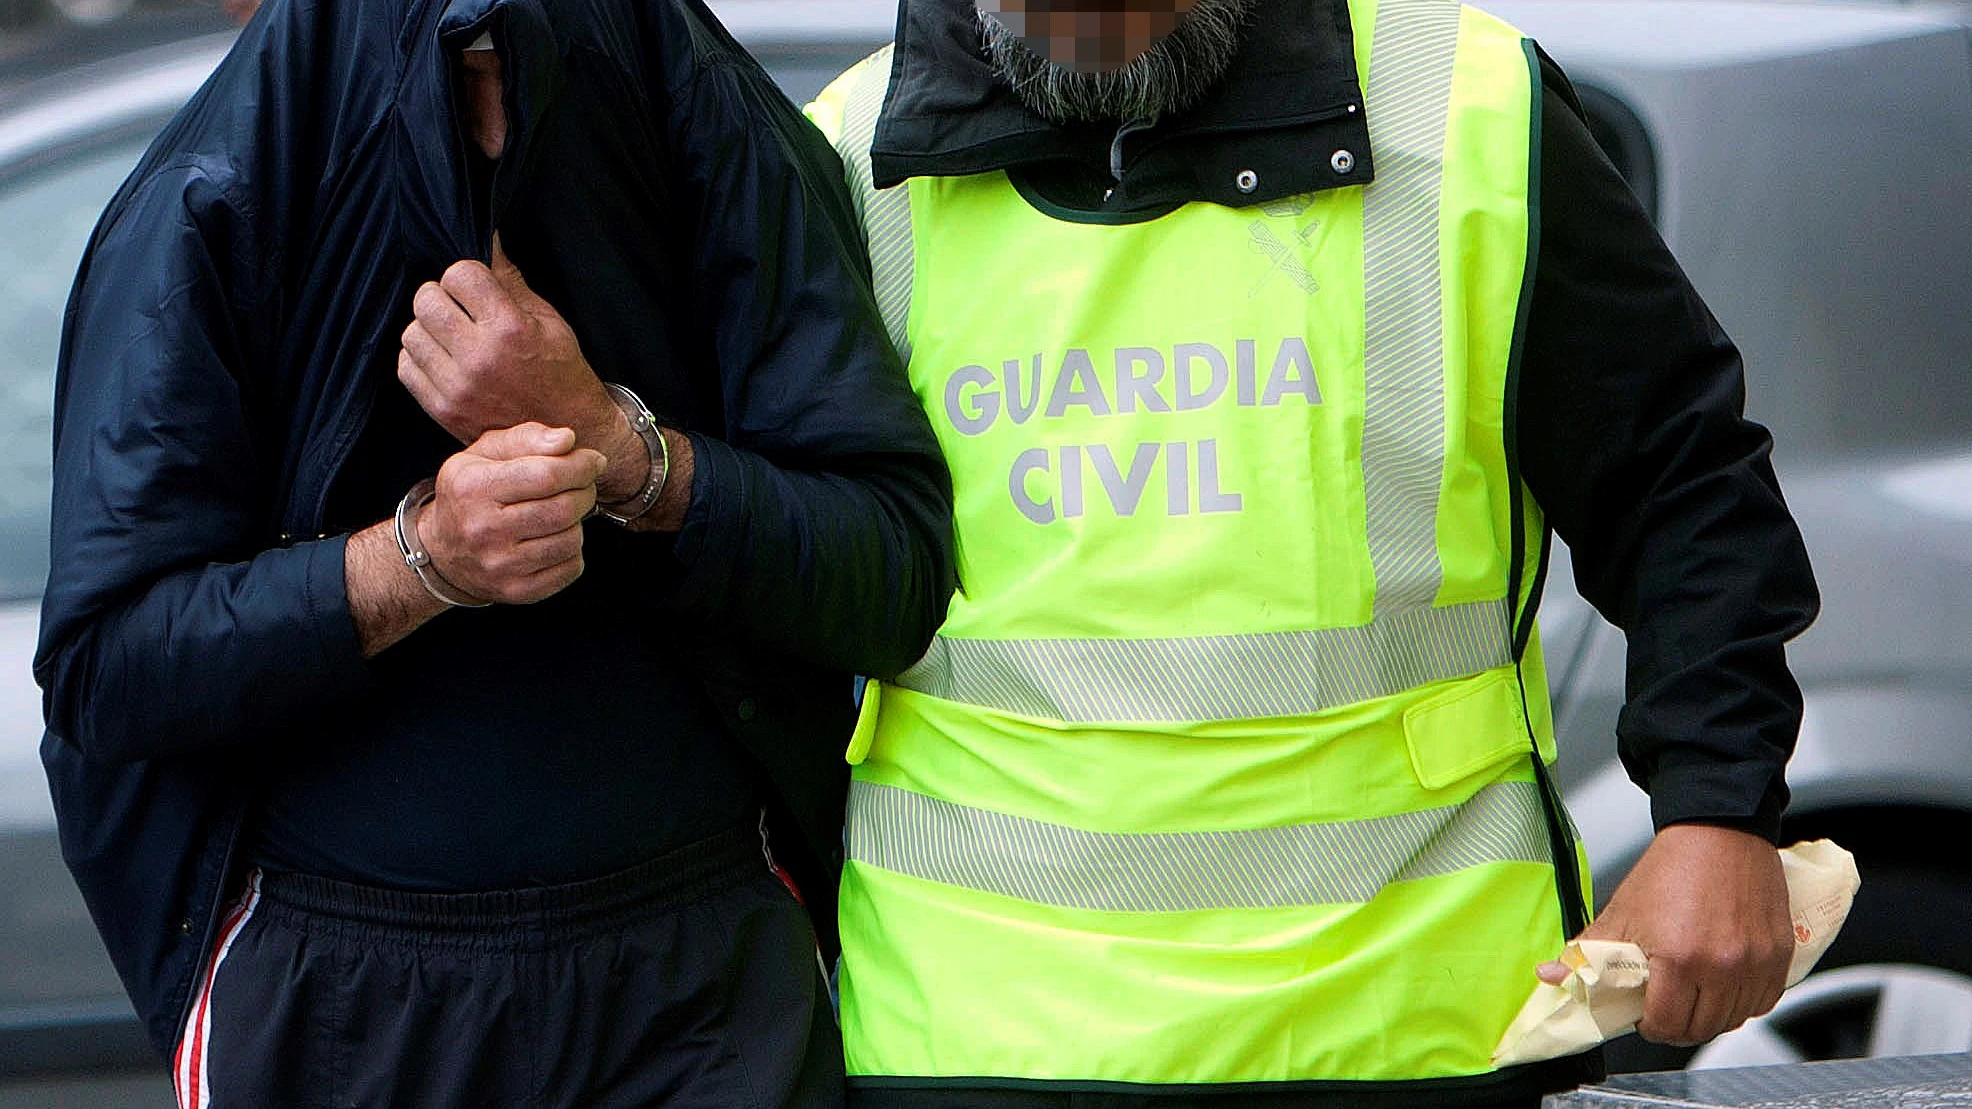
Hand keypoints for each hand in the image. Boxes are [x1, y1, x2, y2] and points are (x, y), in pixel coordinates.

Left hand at [398, 234, 620, 455]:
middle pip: (426, 300)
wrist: (567, 429)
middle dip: (441, 296)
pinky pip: (406, 367)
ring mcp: (458, 386)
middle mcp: (480, 358)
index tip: (476, 286)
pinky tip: (442, 359)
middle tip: (458, 308)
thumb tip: (487, 240)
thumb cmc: (560, 371)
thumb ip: (509, 281)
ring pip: (411, 333)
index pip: (459, 274)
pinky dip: (420, 358)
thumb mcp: (548, 320)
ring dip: (428, 329)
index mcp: (510, 329)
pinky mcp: (444, 409)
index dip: (466, 275)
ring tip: (451, 336)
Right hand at [417, 423, 605, 604]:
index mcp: (474, 487)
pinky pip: (571, 568)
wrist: (442, 552)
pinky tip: (554, 538)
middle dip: (585, 491)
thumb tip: (567, 439)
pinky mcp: (517, 591)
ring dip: (578, 521)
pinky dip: (572, 550)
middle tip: (583, 485)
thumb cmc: (472, 492)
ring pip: (571, 539)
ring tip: (563, 511)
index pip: (547, 475)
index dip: (581, 465)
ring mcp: (500, 566)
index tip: (593, 460)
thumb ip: (527, 438)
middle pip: (563, 509)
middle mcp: (483, 530)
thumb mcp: (485, 453)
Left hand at [1539, 823, 1791, 1045]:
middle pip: (1700, 1029)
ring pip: (1733, 1020)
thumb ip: (1587, 952)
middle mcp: (1723, 966)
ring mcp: (1755, 963)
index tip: (1643, 1015)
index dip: (1649, 1025)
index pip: (1665, 1024)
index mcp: (1678, 958)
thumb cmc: (1672, 868)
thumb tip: (1551, 975)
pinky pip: (1763, 1003)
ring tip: (1692, 994)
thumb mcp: (1621, 911)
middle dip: (1677, 1025)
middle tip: (1664, 1008)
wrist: (1718, 830)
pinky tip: (1722, 985)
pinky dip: (1742, 1003)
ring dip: (1710, 1016)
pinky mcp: (1779, 956)